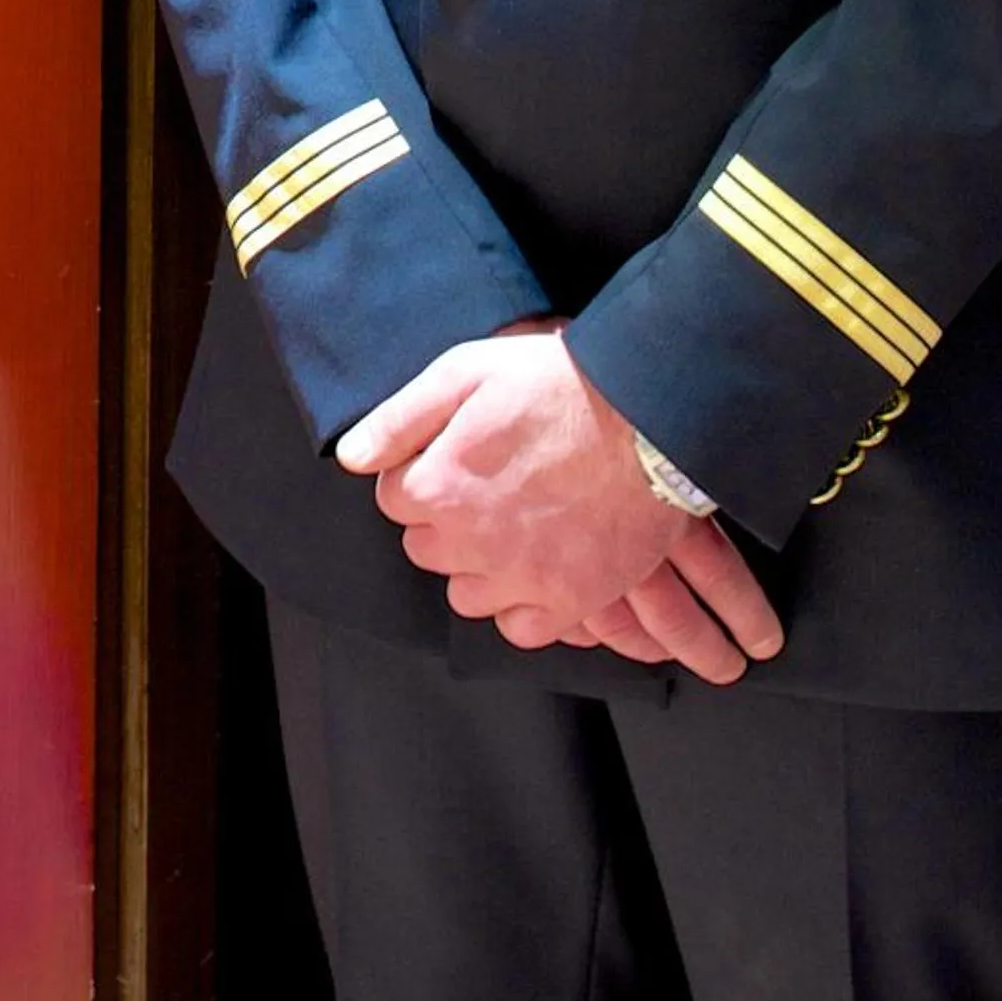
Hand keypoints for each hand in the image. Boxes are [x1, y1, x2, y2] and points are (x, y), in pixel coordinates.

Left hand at [335, 332, 782, 685]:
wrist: (651, 415)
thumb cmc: (559, 383)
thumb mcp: (466, 371)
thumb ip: (400, 419)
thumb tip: (350, 458)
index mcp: (438, 486)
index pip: (394, 498)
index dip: (422, 472)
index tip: (454, 454)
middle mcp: (471, 542)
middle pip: (426, 547)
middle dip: (445, 519)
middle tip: (489, 484)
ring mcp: (522, 577)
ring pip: (466, 593)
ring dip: (478, 564)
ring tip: (514, 524)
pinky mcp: (571, 600)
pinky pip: (519, 629)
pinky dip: (521, 605)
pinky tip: (538, 566)